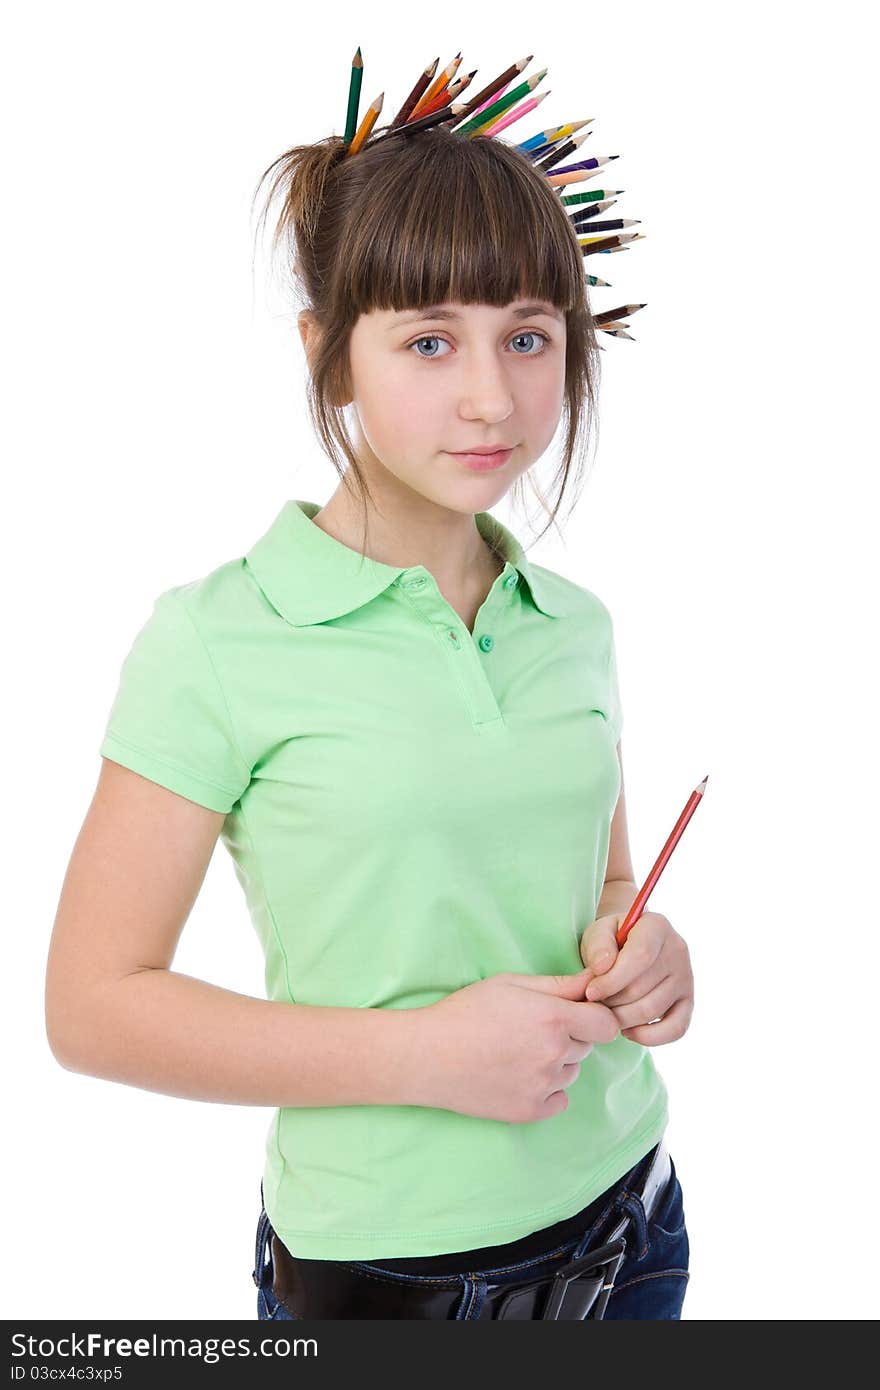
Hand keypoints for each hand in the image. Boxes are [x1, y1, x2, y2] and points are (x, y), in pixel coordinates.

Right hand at [416, 968, 618, 1123]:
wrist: (427, 1055)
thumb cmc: (465, 1012)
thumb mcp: (510, 984)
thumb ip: (558, 984)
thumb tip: (594, 980)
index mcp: (554, 1018)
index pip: (607, 1024)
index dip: (595, 1017)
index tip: (578, 1015)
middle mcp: (555, 1054)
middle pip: (586, 1046)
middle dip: (569, 1036)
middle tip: (530, 1030)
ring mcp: (543, 1086)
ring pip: (571, 1072)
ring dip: (556, 1063)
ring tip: (518, 1052)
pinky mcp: (530, 1111)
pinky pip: (559, 1099)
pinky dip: (546, 1090)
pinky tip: (518, 1075)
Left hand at [579, 911, 693, 1044]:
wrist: (626, 948)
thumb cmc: (610, 941)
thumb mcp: (598, 932)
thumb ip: (598, 945)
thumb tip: (603, 967)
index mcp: (656, 926)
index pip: (640, 956)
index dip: (612, 980)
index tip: (590, 992)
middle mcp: (677, 949)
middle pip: (642, 988)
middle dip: (611, 1001)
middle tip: (594, 1003)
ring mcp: (686, 977)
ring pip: (651, 1011)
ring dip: (622, 1018)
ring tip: (606, 1012)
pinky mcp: (688, 1002)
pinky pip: (675, 1029)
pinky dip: (648, 1037)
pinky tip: (628, 1031)